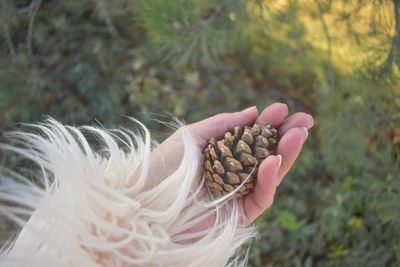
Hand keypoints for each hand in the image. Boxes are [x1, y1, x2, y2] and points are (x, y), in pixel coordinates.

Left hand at [148, 103, 313, 223]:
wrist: (147, 201)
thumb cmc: (165, 166)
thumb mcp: (193, 136)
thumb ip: (223, 124)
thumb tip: (253, 111)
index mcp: (223, 155)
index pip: (252, 139)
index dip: (268, 123)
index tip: (281, 108)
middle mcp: (234, 173)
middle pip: (267, 155)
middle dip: (287, 136)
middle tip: (305, 120)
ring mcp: (238, 194)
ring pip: (270, 175)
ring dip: (287, 154)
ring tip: (298, 134)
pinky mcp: (241, 215)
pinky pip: (261, 196)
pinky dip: (268, 178)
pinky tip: (273, 159)